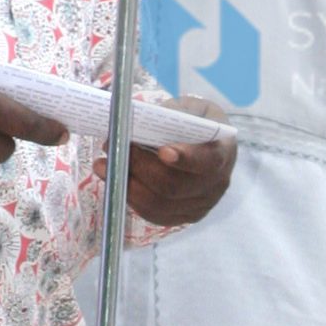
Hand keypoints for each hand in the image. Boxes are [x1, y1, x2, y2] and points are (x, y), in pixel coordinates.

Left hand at [126, 94, 236, 227]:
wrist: (209, 144)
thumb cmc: (197, 122)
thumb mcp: (190, 108)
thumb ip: (171, 114)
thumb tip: (135, 121)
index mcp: (222, 152)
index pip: (207, 161)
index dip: (186, 158)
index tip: (163, 151)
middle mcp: (216, 184)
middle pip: (173, 186)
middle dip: (138, 168)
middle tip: (113, 148)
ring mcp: (202, 205)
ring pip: (159, 204)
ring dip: (127, 186)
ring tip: (103, 166)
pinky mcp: (186, 216)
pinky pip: (155, 215)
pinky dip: (131, 199)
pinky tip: (116, 182)